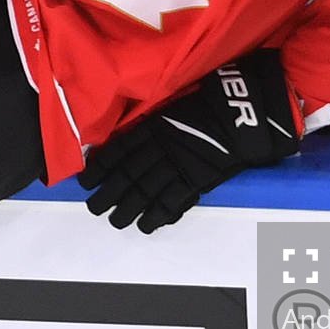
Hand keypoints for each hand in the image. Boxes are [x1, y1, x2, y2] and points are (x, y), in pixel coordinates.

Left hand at [79, 50, 298, 233]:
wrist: (243, 114)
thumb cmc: (211, 102)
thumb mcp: (175, 103)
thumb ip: (155, 120)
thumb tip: (135, 131)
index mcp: (154, 127)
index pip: (119, 150)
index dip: (100, 168)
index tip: (86, 181)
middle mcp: (160, 148)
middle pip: (126, 176)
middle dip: (107, 194)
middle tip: (95, 208)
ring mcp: (177, 166)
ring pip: (144, 193)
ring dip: (126, 210)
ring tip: (116, 220)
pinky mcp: (195, 181)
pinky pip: (171, 203)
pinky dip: (157, 217)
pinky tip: (145, 225)